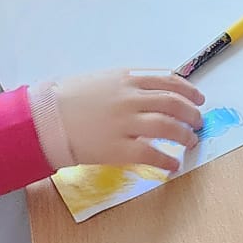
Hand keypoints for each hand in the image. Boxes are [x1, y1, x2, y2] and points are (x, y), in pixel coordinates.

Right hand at [42, 69, 203, 168]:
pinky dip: (167, 160)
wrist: (44, 119)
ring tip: (190, 141)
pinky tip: (173, 165)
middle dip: (192, 113)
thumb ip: (129, 83)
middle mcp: (130, 98)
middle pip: (174, 103)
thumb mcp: (102, 80)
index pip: (169, 80)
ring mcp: (125, 123)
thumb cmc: (69, 98)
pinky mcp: (118, 148)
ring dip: (185, 135)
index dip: (189, 90)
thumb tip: (157, 91)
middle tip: (198, 121)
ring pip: (168, 127)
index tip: (198, 98)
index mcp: (127, 78)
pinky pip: (151, 154)